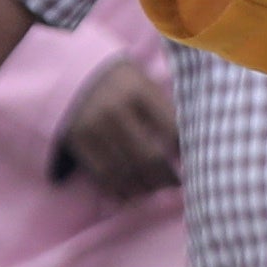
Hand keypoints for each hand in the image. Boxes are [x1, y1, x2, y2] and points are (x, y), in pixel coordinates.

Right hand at [54, 49, 180, 199]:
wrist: (75, 73)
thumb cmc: (121, 81)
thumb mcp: (144, 82)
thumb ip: (164, 109)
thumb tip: (186, 149)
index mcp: (139, 89)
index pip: (172, 130)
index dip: (185, 152)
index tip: (192, 162)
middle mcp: (115, 108)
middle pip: (149, 156)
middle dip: (166, 177)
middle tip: (175, 184)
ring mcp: (93, 125)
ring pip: (126, 171)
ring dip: (144, 187)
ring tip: (154, 189)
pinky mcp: (77, 139)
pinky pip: (102, 173)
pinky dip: (118, 188)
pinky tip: (130, 193)